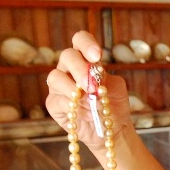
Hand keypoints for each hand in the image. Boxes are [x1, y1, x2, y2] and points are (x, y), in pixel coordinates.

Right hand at [45, 31, 131, 150]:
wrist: (111, 129)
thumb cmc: (113, 104)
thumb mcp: (116, 88)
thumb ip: (105, 79)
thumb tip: (91, 82)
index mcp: (85, 59)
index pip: (80, 40)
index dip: (86, 44)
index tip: (97, 56)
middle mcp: (69, 68)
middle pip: (67, 56)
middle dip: (80, 70)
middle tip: (92, 87)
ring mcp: (59, 85)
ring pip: (55, 77)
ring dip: (74, 91)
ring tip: (92, 104)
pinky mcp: (53, 103)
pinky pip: (58, 100)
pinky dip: (75, 108)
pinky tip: (88, 114)